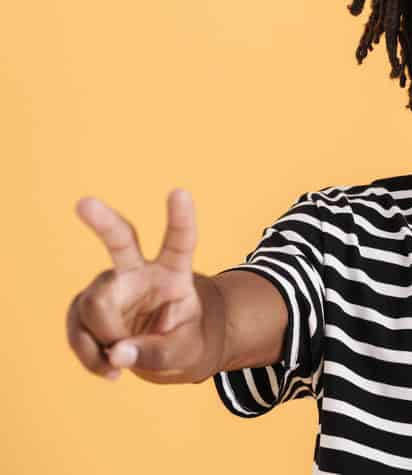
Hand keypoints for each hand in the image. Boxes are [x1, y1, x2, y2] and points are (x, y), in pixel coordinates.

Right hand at [66, 189, 207, 382]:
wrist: (162, 354)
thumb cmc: (182, 343)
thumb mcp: (184, 353)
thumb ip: (156, 353)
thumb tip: (117, 352)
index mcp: (175, 273)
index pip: (181, 241)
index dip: (181, 218)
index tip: (180, 192)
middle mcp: (140, 271)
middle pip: (121, 241)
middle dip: (103, 221)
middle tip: (84, 203)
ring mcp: (111, 286)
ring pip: (95, 305)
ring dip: (105, 340)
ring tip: (123, 363)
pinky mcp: (87, 306)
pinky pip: (79, 329)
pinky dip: (91, 355)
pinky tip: (109, 369)